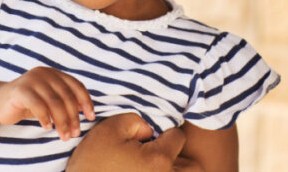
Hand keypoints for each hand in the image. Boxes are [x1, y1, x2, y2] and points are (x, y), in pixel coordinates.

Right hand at [0, 67, 94, 140]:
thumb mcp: (49, 100)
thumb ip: (65, 101)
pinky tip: (47, 127)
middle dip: (73, 117)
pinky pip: (38, 105)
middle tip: (74, 134)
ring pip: (54, 102)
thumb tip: (87, 113)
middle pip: (66, 96)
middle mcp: (44, 73)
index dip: (86, 102)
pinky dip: (45, 118)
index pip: (76, 86)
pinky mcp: (20, 89)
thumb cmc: (28, 103)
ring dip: (62, 121)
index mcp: (54, 73)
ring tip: (63, 135)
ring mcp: (31, 79)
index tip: (90, 117)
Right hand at [66, 114, 195, 171]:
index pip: (177, 137)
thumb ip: (136, 121)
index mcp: (159, 160)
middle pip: (194, 167)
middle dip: (182, 157)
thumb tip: (150, 129)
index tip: (150, 135)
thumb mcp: (110, 129)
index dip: (164, 131)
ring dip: (177, 170)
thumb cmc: (93, 162)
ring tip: (155, 165)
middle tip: (162, 152)